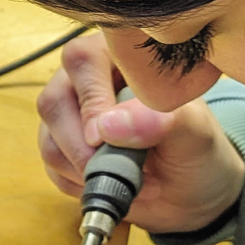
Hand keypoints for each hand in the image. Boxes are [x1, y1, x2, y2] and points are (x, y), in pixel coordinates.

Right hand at [36, 32, 244, 235]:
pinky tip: (114, 182)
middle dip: (84, 147)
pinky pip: (52, 167)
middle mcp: (86, 79)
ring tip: (130, 178)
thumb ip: (159, 121)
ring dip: (86, 170)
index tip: (108, 138)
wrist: (190, 188)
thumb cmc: (195, 148)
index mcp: (119, 56)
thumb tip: (108, 126)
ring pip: (49, 140)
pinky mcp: (60, 146)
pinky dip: (81, 184)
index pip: (82, 61)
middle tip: (120, 168)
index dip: (91, 102)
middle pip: (54, 101)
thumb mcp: (194, 132)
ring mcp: (69, 114)